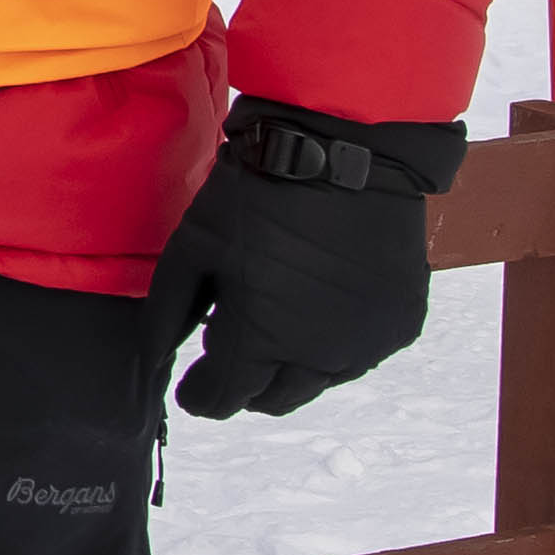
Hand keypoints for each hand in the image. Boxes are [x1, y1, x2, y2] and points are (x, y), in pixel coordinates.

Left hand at [147, 100, 463, 419]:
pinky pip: (359, 354)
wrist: (345, 153)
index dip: (200, 395)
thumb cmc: (257, 195)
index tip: (191, 383)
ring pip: (318, 381)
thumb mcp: (193, 247)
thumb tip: (154, 360)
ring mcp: (366, 343)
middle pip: (272, 400)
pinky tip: (316, 301)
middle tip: (228, 342)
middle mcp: (319, 356)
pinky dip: (334, 342)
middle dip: (245, 383)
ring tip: (272, 313)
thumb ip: (167, 313)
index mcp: (260, 340)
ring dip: (291, 364)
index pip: (222, 401)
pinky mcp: (400, 325)